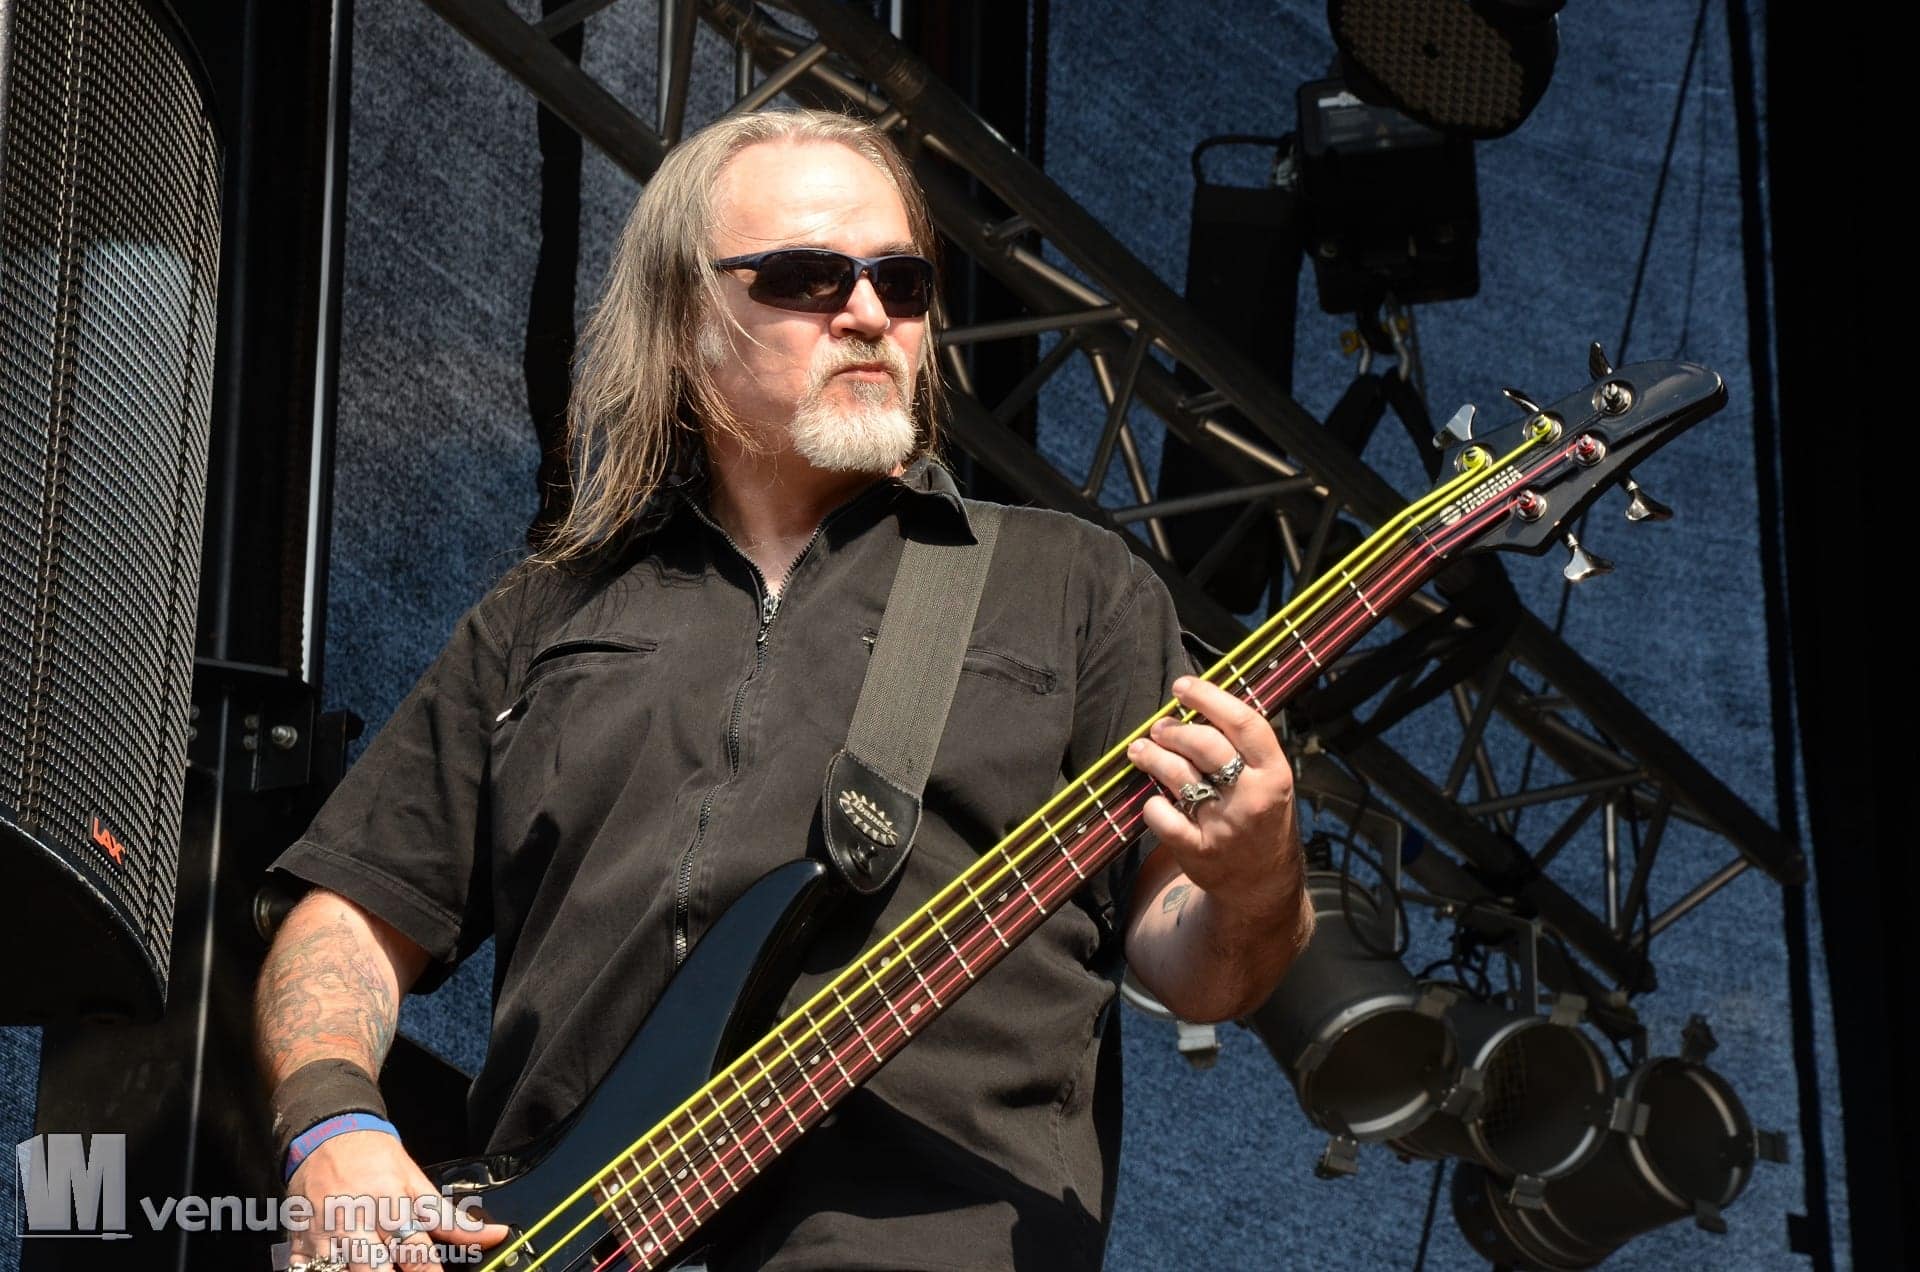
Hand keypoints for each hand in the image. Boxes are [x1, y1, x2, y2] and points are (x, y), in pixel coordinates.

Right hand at [284, 1130, 509, 1271]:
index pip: (415, 1251)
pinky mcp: (298, 1243)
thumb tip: (493, 1235)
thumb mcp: (416, 1182)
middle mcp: (357, 1223)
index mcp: (391, 1207)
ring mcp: (324, 1235)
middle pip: (373, 1268)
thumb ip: (451, 1219)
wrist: (327, 1133)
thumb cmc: (376, 1159)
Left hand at [1127, 675, 1299, 923]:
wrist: (1264, 885)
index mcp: (1274, 773)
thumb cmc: (1261, 817)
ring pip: (1179, 776)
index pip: (1243, 722)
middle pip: (1205, 746)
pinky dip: (1152, 805)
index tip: (1182, 687)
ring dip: (1152, 757)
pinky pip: (1163, 817)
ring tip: (1140, 750)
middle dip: (1173, 730)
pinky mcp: (1199, 851)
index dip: (1209, 698)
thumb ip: (1242, 748)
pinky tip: (1152, 799)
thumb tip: (1196, 707)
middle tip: (1158, 728)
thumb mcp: (1269, 780)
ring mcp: (1225, 826)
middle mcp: (1252, 798)